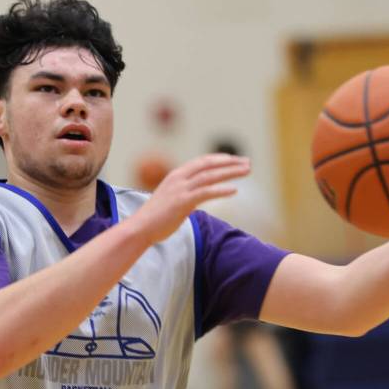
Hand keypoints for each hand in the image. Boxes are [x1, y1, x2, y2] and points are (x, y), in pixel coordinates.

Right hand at [130, 153, 250, 243]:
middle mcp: (178, 178)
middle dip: (230, 162)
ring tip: (247, 171)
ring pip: (210, 176)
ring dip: (230, 172)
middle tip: (248, 163)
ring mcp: (180, 189)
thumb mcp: (171, 199)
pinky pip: (206, 192)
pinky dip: (221, 190)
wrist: (140, 228)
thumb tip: (199, 196)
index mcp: (176, 175)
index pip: (202, 161)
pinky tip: (234, 190)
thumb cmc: (156, 218)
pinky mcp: (182, 202)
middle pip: (209, 164)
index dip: (221, 159)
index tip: (236, 160)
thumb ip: (186, 194)